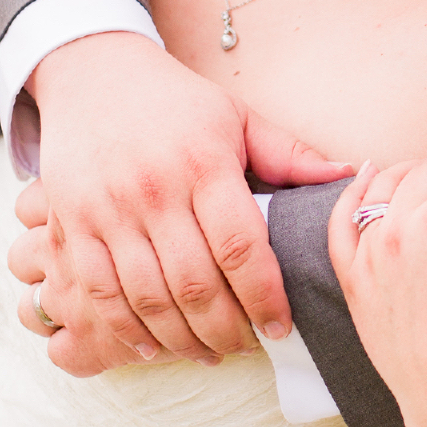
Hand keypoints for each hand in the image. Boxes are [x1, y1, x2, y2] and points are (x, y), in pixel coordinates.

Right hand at [11, 34, 353, 374]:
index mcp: (204, 163)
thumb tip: (354, 177)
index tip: (281, 326)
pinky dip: (127, 331)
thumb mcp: (237, 116)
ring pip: (148, 298)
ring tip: (210, 353)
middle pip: (195, 284)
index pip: (241, 247)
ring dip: (183, 339)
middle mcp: (153, 189)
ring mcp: (107, 211)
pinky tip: (155, 348)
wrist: (92, 73)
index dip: (265, 297)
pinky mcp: (71, 225)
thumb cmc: (177, 102)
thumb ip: (291, 155)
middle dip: (228, 330)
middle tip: (249, 348)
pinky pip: (99, 294)